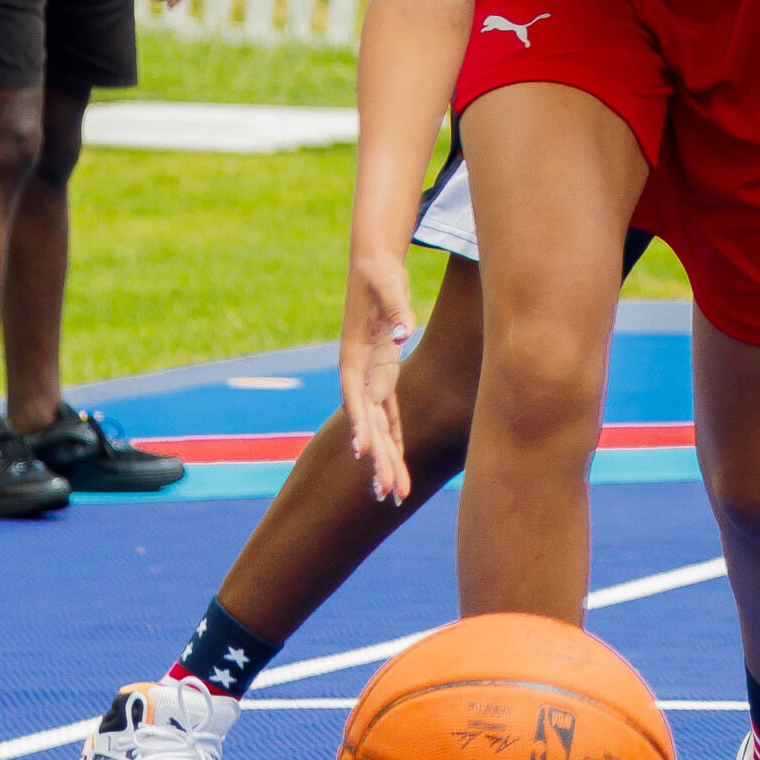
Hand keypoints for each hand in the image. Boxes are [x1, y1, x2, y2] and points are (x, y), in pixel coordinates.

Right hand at [339, 248, 415, 504]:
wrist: (373, 263)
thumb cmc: (379, 273)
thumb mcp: (387, 285)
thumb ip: (396, 309)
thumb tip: (403, 332)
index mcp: (356, 357)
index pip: (356, 398)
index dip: (360, 426)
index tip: (363, 454)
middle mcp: (360, 374)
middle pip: (369, 424)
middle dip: (378, 459)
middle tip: (386, 493)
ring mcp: (371, 378)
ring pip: (380, 427)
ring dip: (387, 460)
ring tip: (394, 496)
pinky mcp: (384, 375)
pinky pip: (390, 416)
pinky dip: (395, 440)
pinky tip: (399, 466)